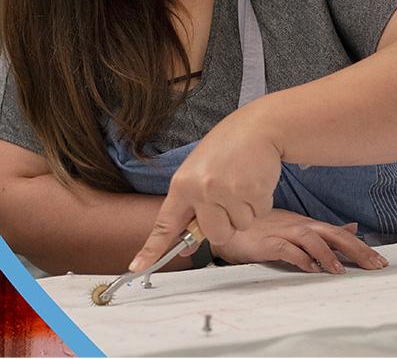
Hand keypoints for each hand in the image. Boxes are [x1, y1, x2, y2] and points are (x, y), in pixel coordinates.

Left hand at [130, 108, 281, 270]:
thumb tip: (187, 246)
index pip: (165, 224)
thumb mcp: (197, 172)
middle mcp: (201, 190)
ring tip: (240, 185)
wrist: (256, 129)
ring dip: (244, 211)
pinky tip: (253, 182)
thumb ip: (190, 206)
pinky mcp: (252, 192)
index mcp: (182, 185)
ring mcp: (227, 191)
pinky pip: (258, 215)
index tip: (137, 267)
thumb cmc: (225, 151)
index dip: (151, 249)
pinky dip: (259, 203)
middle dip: (225, 224)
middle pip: (215, 235)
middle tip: (227, 198)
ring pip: (238, 227)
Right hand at [212, 209, 388, 272]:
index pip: (340, 234)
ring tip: (339, 271)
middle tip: (374, 266)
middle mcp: (299, 226)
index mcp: (307, 224)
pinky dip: (299, 258)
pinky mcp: (267, 242)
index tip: (380, 261)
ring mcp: (283, 232)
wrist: (229, 224)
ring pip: (311, 239)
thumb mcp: (297, 226)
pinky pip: (286, 249)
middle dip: (356, 250)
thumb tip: (352, 228)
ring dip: (326, 254)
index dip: (361, 247)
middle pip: (332, 235)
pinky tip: (309, 268)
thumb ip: (324, 230)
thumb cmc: (263, 227)